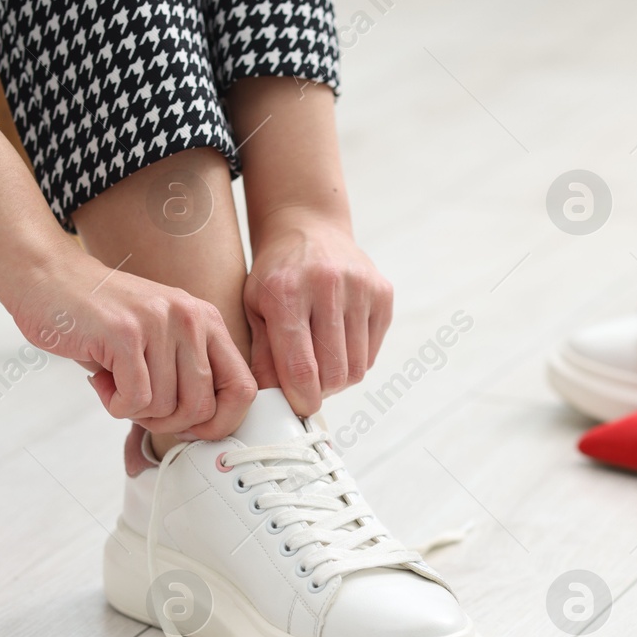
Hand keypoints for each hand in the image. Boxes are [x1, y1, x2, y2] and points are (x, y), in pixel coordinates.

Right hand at [15, 253, 255, 439]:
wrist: (48, 277)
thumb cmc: (101, 317)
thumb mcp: (159, 337)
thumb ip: (186, 373)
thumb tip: (204, 428)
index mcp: (206, 321)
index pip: (243, 388)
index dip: (221, 422)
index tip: (190, 428)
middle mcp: (190, 319)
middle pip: (201, 407)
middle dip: (166, 421)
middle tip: (137, 404)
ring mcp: (159, 323)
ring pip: (164, 407)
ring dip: (133, 410)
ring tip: (114, 382)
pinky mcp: (125, 333)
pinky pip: (135, 400)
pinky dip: (115, 404)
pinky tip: (101, 380)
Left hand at [243, 217, 393, 415]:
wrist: (308, 228)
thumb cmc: (276, 274)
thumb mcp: (255, 308)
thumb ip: (262, 355)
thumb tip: (271, 402)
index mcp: (287, 291)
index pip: (300, 366)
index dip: (301, 398)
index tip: (299, 407)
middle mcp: (327, 285)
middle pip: (334, 371)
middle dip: (320, 391)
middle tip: (308, 386)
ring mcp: (360, 287)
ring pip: (357, 366)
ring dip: (339, 379)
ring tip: (322, 367)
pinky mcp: (382, 292)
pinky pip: (371, 351)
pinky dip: (355, 360)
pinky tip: (338, 347)